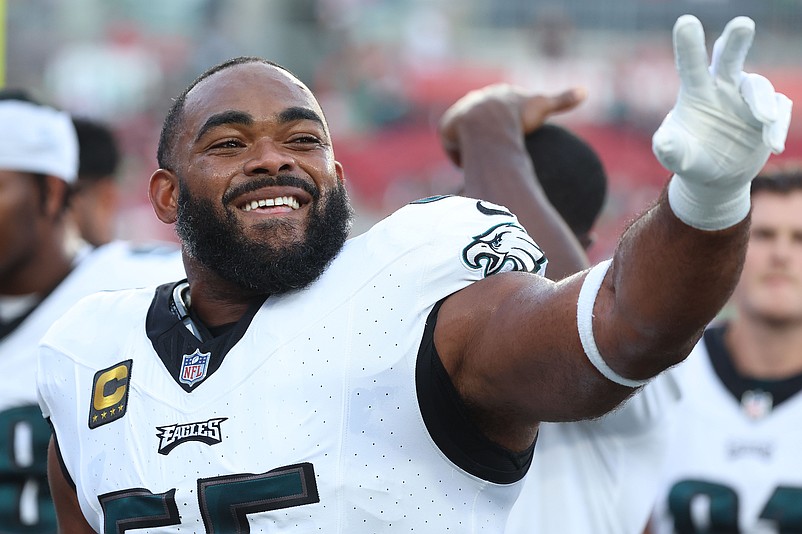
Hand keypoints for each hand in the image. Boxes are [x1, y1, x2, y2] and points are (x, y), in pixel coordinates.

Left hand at [439, 84, 585, 166]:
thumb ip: (562, 100)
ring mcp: (460, 114)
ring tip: (481, 165)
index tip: (511, 132)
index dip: (508, 118)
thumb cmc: (516, 116)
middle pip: (482, 120)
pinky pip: (456, 148)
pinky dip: (463, 158)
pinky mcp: (447, 129)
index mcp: (499, 94)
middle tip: (495, 153)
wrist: (486, 124)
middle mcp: (477, 101)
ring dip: (472, 149)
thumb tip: (586, 92)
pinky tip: (471, 167)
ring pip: (467, 136)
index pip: (503, 105)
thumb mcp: (543, 107)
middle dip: (486, 134)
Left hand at [652, 15, 791, 229]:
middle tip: (742, 23)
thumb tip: (662, 142)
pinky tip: (773, 144)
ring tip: (764, 120)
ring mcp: (747, 99)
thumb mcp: (676, 155)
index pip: (690, 64)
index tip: (686, 22)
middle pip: (729, 57)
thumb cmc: (689, 156)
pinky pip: (779, 110)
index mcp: (696, 90)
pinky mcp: (768, 113)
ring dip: (763, 102)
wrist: (716, 175)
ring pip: (758, 87)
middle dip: (736, 40)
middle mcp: (722, 87)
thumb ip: (669, 148)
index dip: (688, 45)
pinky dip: (777, 125)